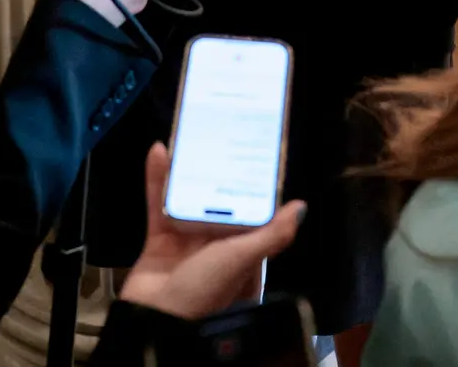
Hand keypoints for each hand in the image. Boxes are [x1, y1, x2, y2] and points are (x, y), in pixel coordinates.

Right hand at [119, 142, 305, 319]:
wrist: (156, 321)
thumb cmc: (206, 291)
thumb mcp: (243, 259)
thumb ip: (273, 235)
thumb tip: (301, 207)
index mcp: (243, 252)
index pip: (252, 214)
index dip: (252, 187)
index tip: (252, 154)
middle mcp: (217, 247)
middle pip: (218, 203)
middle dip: (218, 173)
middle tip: (219, 135)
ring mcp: (187, 243)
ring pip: (187, 198)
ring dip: (186, 170)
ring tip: (190, 137)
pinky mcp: (159, 241)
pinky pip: (158, 204)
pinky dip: (157, 180)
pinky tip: (158, 153)